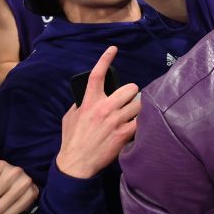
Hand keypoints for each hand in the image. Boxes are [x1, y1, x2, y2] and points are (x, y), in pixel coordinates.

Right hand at [55, 46, 140, 179]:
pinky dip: (143, 123)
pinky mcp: (124, 133)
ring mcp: (115, 120)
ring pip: (139, 104)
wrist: (76, 164)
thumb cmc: (72, 140)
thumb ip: (81, 103)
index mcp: (89, 102)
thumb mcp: (70, 117)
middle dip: (132, 94)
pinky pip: (142, 122)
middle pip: (130, 88)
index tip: (113, 49)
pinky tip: (140, 127)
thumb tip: (88, 95)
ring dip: (139, 109)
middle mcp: (104, 108)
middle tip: (129, 101)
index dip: (105, 59)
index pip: (97, 75)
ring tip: (135, 115)